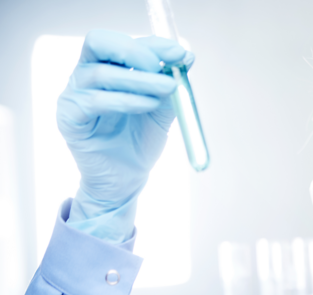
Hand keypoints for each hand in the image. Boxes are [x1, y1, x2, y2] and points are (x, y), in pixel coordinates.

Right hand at [57, 29, 192, 242]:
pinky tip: (148, 105)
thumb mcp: (161, 109)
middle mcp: (85, 75)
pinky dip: (125, 100)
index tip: (181, 54)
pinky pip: (93, 101)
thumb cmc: (140, 142)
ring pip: (100, 74)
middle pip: (99, 42)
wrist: (127, 179)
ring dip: (139, 80)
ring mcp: (73, 95)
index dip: (153, 44)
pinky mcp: (69, 118)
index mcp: (106, 67)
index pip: (124, 42)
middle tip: (164, 69)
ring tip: (167, 90)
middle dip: (136, 51)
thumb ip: (170, 84)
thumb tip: (187, 56)